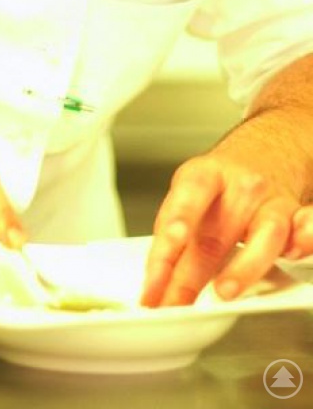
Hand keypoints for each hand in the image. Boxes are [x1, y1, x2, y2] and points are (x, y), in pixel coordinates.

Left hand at [140, 153, 298, 306]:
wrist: (269, 149)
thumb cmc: (224, 180)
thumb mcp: (191, 191)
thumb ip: (178, 232)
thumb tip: (158, 281)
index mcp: (205, 176)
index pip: (185, 203)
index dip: (169, 237)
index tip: (155, 270)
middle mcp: (241, 187)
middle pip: (216, 232)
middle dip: (189, 276)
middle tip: (169, 304)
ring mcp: (272, 202)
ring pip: (266, 234)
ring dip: (244, 267)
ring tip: (224, 292)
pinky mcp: (298, 217)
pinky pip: (306, 229)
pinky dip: (304, 241)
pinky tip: (294, 253)